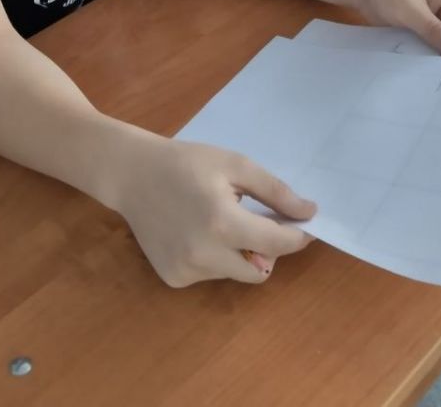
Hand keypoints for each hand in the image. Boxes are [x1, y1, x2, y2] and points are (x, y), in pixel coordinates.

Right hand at [115, 132, 314, 286]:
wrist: (132, 174)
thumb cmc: (187, 162)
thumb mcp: (235, 164)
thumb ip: (274, 190)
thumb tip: (308, 212)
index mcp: (223, 223)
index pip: (277, 244)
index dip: (298, 236)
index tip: (307, 226)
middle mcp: (205, 255)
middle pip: (261, 269)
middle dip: (269, 248)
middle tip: (259, 219)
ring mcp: (186, 271)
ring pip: (236, 273)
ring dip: (240, 253)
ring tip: (218, 220)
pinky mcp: (173, 279)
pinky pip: (211, 274)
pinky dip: (215, 258)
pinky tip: (196, 232)